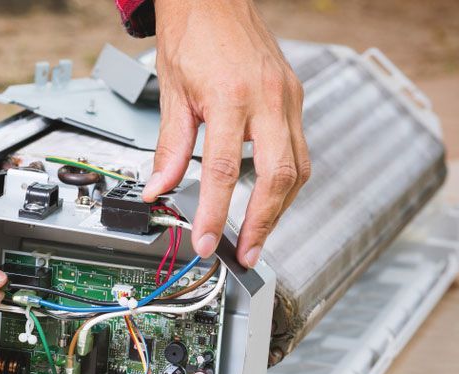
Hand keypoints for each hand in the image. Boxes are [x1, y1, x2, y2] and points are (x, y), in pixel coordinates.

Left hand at [142, 0, 310, 267]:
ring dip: (279, 207)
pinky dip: (285, 180)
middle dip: (264, 222)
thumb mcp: (171, 92)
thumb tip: (159, 189)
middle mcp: (267, 98)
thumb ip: (170, 147)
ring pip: (298, 167)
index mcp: (231, 97)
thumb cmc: (193, 34)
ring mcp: (287, 97)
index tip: (208, 241)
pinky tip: (269, 196)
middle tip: (247, 253)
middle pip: (278, 176)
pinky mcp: (294, 96)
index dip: (216, 213)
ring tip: (258, 234)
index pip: (223, 170)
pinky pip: (299, 148)